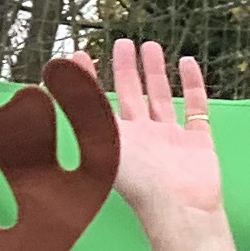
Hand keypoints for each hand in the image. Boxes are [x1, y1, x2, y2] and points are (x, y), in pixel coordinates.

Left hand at [101, 37, 234, 250]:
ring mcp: (171, 140)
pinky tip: (187, 62)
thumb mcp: (101, 138)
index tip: (80, 54)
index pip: (97, 103)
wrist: (178, 207)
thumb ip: (80, 104)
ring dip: (155, 72)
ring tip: (149, 46)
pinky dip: (193, 85)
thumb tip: (52, 73)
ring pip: (161, 98)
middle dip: (124, 70)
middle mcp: (142, 139)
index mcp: (116, 141)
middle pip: (131, 96)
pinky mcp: (197, 143)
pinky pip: (195, 108)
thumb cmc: (137, 180)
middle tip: (121, 43)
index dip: (87, 79)